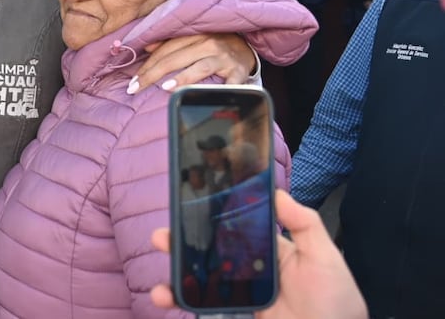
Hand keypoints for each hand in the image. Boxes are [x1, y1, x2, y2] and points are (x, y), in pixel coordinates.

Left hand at [130, 33, 253, 93]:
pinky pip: (227, 83)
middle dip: (152, 74)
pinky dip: (216, 90)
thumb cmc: (214, 45)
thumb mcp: (193, 39)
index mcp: (194, 35)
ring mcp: (224, 58)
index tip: (133, 81)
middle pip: (175, 58)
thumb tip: (147, 48)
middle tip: (135, 88)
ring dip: (181, 77)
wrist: (248, 47)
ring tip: (164, 87)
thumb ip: (171, 43)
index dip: (147, 65)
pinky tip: (202, 97)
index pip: (164, 50)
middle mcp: (208, 43)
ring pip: (199, 67)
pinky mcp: (238, 71)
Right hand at [149, 190, 366, 318]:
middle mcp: (248, 271)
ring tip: (161, 280)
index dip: (209, 216)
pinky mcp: (233, 317)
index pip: (233, 227)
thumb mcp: (325, 257)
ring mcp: (238, 297)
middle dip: (181, 243)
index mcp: (267, 250)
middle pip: (208, 252)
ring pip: (199, 281)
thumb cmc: (336, 304)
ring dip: (175, 275)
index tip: (188, 204)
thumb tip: (277, 191)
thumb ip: (304, 223)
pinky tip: (166, 297)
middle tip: (161, 237)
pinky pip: (203, 308)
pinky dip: (181, 301)